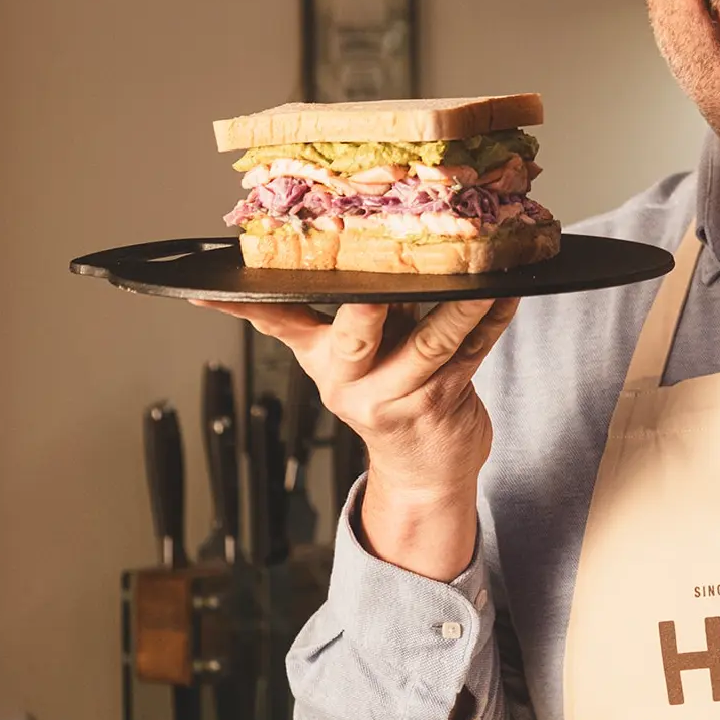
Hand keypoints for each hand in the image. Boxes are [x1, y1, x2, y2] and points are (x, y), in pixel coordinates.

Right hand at [190, 297, 517, 578]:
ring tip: (481, 267)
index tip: (212, 285)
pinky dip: (492, 320)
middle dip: (369, 303)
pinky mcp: (443, 401)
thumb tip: (321, 248)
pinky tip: (506, 293)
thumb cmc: (387, 395)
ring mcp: (399, 394)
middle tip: (379, 273)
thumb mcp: (345, 359)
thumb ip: (331, 311)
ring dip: (461, 303)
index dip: (246, 305)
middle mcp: (352, 380)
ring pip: (431, 340)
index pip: (279, 322)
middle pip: (357, 333)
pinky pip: (472, 352)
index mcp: (323, 359)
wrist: (423, 471)